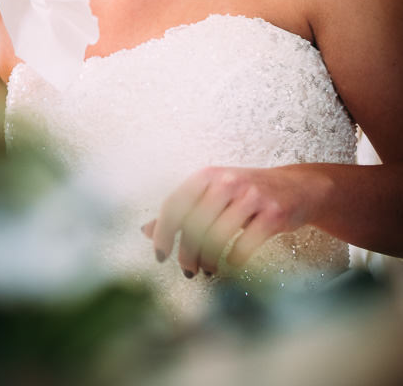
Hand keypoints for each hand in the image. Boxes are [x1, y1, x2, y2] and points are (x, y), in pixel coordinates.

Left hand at [142, 165, 327, 276]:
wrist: (298, 187)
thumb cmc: (246, 193)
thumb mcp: (212, 194)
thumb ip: (182, 211)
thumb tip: (146, 231)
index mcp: (206, 176)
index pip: (174, 205)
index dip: (164, 233)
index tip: (160, 255)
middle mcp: (226, 182)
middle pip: (194, 224)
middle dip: (187, 253)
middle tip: (188, 270)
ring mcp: (252, 196)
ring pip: (218, 236)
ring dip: (209, 260)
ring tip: (207, 270)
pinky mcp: (273, 214)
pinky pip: (245, 244)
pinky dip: (234, 259)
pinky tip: (231, 264)